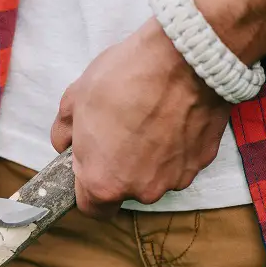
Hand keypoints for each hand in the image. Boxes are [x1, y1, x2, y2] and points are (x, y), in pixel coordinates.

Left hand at [51, 18, 231, 217]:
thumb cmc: (124, 79)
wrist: (185, 58)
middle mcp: (141, 190)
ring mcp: (175, 178)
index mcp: (104, 183)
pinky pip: (180, 160)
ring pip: (154, 175)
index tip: (88, 165)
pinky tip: (170, 116)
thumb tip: (64, 144)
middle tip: (118, 131)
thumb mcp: (74, 100)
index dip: (86, 187)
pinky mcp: (202, 160)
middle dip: (119, 167)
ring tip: (147, 118)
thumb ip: (63, 132)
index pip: (91, 208)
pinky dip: (174, 145)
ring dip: (148, 156)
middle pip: (125, 189)